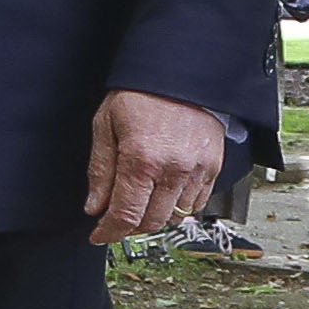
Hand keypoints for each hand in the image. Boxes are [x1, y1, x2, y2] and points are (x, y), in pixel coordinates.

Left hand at [81, 87, 228, 245]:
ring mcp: (198, 170)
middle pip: (151, 222)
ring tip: (141, 202)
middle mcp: (174, 169)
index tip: (99, 236)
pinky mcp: (214, 167)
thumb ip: (100, 170)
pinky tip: (164, 193)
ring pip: (175, 217)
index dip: (109, 232)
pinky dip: (179, 206)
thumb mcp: (106, 124)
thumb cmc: (140, 92)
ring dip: (155, 217)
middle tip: (116, 218)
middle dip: (130, 227)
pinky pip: (197, 203)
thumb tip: (95, 206)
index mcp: (142, 160)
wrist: (180, 72)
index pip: (125, 215)